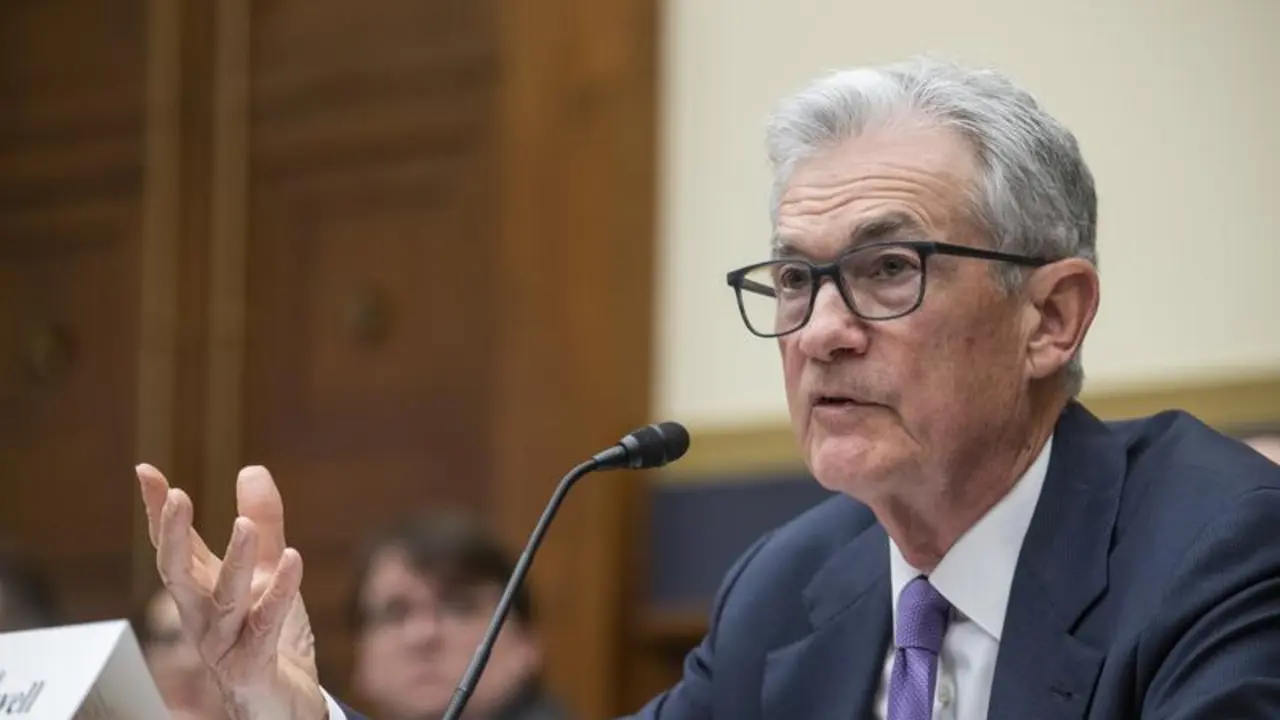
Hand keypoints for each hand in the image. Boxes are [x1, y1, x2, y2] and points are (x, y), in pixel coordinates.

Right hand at [137, 464, 326, 719]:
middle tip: (178, 497)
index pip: (175, 547)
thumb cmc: (268, 638)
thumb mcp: (267, 572)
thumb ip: (264, 524)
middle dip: (174, 537)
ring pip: (224, 600)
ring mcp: (225, 643)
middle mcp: (204, 617)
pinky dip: (278, 592)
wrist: (284, 704)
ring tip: (244, 524)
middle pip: (178, 574)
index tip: (145, 471)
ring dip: (233, 562)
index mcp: (201, 592)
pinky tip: (292, 559)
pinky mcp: (252, 665)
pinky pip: (265, 626)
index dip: (159, 511)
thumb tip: (251, 469)